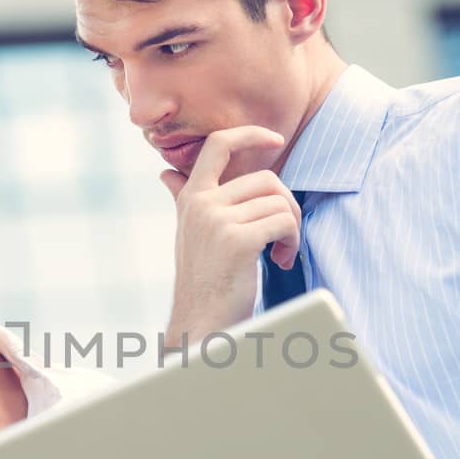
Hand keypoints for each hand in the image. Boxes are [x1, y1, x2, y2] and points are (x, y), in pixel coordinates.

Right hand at [160, 127, 298, 344]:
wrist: (199, 324)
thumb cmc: (201, 281)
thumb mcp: (189, 233)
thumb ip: (183, 199)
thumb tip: (167, 174)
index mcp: (191, 198)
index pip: (218, 145)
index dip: (250, 133)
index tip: (274, 139)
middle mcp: (202, 204)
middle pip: (266, 179)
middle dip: (286, 205)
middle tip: (285, 234)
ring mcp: (217, 221)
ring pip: (279, 202)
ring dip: (291, 228)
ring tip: (281, 253)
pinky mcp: (237, 241)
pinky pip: (284, 222)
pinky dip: (292, 241)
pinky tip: (282, 261)